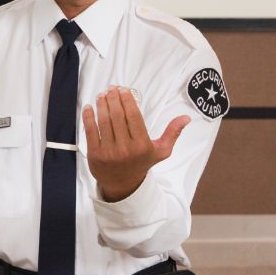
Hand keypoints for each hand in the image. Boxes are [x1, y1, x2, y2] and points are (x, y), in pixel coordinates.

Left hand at [83, 87, 190, 201]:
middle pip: (117, 116)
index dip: (127, 100)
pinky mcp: (95, 155)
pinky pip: (90, 131)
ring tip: (101, 95)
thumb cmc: (142, 163)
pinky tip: (90, 107)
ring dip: (101, 105)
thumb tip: (186, 118)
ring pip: (103, 122)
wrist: (123, 185)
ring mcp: (109, 152)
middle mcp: (125, 149)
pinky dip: (88, 117)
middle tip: (111, 89)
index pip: (133, 116)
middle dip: (113, 99)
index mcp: (142, 145)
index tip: (123, 90)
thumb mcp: (161, 151)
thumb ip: (173, 133)